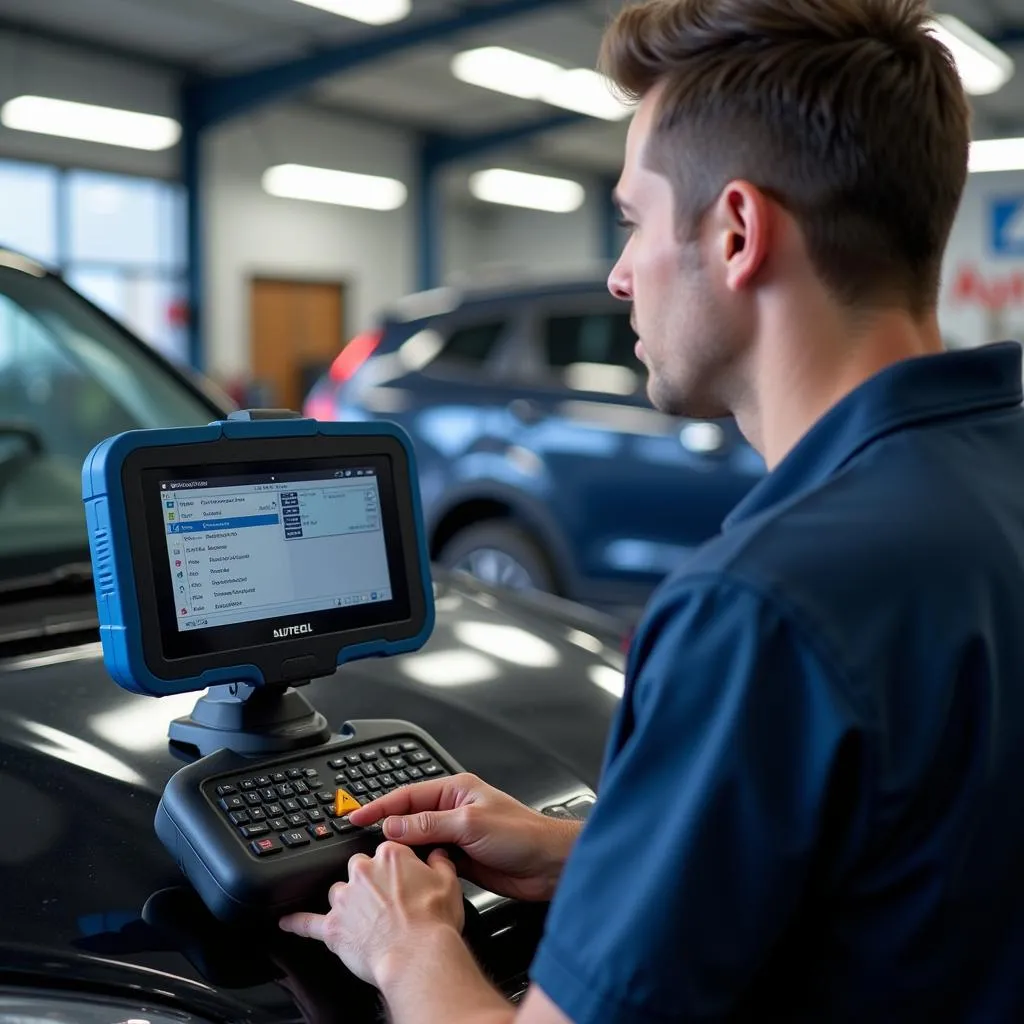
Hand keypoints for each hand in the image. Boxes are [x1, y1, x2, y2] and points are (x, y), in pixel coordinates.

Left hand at [278, 843, 463, 988]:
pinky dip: (296, 922)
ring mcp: (344, 898)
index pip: (386, 851)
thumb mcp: (449, 882)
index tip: (401, 880)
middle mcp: (362, 871)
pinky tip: (287, 921)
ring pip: (338, 892)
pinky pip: (307, 922)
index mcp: (389, 855)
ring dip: (347, 903)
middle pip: (358, 868)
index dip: (395, 868)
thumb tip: (437, 855)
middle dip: (369, 883)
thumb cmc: (432, 922)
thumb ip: (439, 862)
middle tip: (386, 902)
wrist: (416, 955)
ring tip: (362, 919)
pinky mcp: (332, 927)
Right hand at [348, 774, 580, 901]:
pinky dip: (417, 865)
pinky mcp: (462, 859)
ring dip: (401, 848)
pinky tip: (406, 873)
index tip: (356, 816)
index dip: (380, 806)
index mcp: (456, 791)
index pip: (409, 795)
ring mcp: (457, 835)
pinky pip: (430, 859)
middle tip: (359, 839)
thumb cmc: (522, 834)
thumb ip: (429, 825)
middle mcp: (454, 810)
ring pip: (418, 840)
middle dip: (386, 827)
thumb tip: (393, 825)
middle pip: (410, 817)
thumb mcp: (470, 824)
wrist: (549, 865)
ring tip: (377, 859)